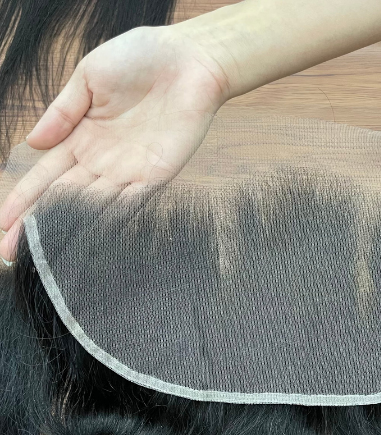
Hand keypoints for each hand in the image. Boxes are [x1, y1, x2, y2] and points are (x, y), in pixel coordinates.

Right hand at [0, 24, 229, 260]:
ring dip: (72, 231)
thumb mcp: (89, 78)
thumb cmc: (140, 59)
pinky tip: (92, 239)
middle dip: (38, 226)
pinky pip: (133, 203)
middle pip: (64, 200)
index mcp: (81, 138)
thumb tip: (32, 143)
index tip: (4, 225)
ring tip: (46, 255)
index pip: (46, 176)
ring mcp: (130, 172)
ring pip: (94, 208)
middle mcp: (102, 162)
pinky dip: (114, 221)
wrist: (189, 61)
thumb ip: (62, 112)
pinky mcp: (158, 175)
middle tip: (13, 253)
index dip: (24, 199)